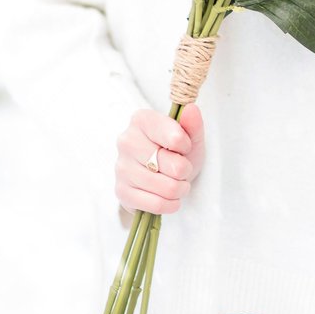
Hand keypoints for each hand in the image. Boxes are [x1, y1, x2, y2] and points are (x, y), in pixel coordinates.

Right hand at [115, 102, 205, 221]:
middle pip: (171, 165)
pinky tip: (171, 198)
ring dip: (180, 189)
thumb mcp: (191, 136)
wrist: (166, 175)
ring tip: (179, 184)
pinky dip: (170, 204)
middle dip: (184, 170)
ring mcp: (121, 167)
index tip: (185, 146)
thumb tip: (191, 108)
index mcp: (141, 120)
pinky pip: (155, 204)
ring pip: (165, 187)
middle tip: (183, 169)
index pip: (175, 138)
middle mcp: (126, 141)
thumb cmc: (178, 151)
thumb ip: (192, 123)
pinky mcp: (121, 191)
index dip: (186, 146)